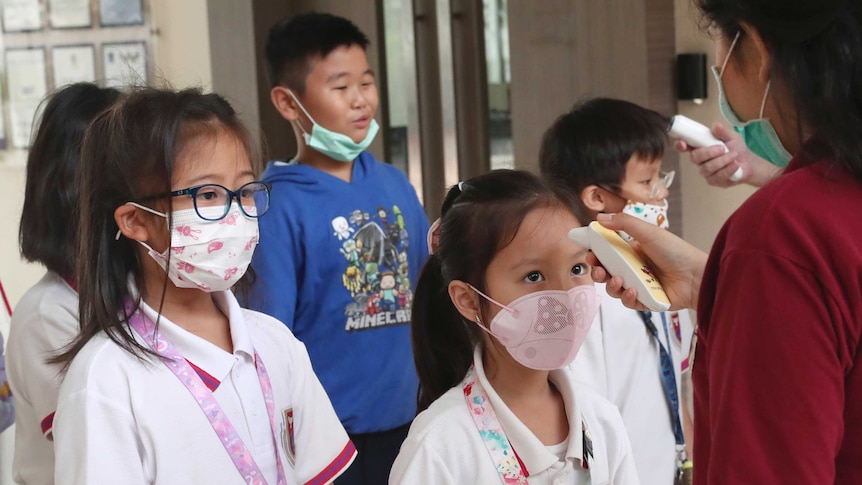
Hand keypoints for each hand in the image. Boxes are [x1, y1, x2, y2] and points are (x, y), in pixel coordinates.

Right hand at [587, 213, 707, 310]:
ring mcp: (639, 285)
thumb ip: (623, 223)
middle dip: (597, 271)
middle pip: (607, 272)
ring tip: (619, 280)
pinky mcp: (645, 301)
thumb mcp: (648, 232)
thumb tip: (600, 217)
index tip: (589, 253)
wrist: (696, 275)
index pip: (607, 253)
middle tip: (597, 269)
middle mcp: (633, 268)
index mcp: (632, 251)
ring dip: (611, 285)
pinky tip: (633, 290)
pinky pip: (628, 302)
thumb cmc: (676, 251)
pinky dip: (627, 297)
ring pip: (614, 288)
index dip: (596, 254)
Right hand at [675, 123, 781, 187]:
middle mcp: (700, 160)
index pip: (685, 147)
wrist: (750, 164)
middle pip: (694, 157)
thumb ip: (723, 132)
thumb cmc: (737, 149)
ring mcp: (706, 172)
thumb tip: (716, 125)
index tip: (683, 143)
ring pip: (706, 168)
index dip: (680, 145)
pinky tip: (736, 165)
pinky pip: (717, 176)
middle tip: (722, 148)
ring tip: (734, 155)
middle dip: (709, 152)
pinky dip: (728, 169)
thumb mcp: (732, 137)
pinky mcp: (714, 181)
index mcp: (700, 147)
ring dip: (722, 161)